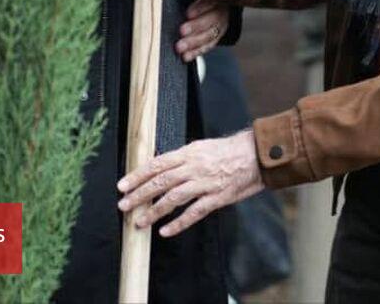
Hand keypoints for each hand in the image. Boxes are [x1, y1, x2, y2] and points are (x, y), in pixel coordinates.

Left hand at [117, 130, 264, 237]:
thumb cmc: (229, 150)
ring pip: (174, 198)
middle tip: (123, 205)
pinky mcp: (218, 198)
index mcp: (189, 152)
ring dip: (154, 211)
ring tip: (140, 221)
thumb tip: (161, 168)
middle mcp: (195, 167)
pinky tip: (165, 231)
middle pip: (161, 182)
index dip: (138, 175)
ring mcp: (206, 183)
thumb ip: (183, 158)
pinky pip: (195, 212)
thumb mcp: (202, 147)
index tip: (122, 185)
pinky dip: (179, 223)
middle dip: (139, 195)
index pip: (157, 164)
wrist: (257, 155)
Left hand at [176, 0, 227, 61]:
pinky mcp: (216, 38)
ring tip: (180, 47)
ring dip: (194, 42)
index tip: (188, 13)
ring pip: (209, 36)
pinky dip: (196, 52)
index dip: (200, 8)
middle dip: (195, 27)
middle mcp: (221, 12)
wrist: (216, 2)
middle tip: (181, 31)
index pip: (210, 2)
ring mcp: (220, 26)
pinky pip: (207, 46)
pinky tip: (186, 57)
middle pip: (211, 21)